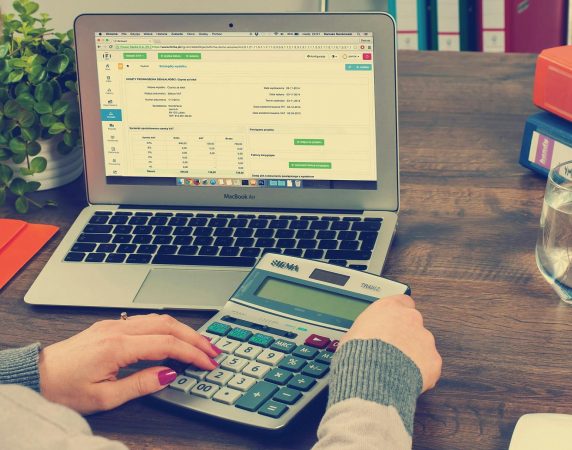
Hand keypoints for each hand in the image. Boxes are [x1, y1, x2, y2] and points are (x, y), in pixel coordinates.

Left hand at [38, 314, 220, 413]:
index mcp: (118, 347)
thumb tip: (169, 374)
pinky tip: (174, 337)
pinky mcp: (110, 326)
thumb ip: (141, 384)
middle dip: (195, 337)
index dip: (192, 353)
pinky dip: (167, 327)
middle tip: (213, 350)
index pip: (167, 344)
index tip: (208, 363)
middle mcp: (118, 329)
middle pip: (168, 325)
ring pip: (158, 318)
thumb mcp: (104, 398)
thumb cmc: (63, 389)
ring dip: (183, 329)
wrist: (36, 376)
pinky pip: (146, 320)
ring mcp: (114, 324)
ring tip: (200, 343)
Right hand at [340, 294, 441, 391]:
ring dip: (413, 354)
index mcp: (389, 308)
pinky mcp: (433, 359)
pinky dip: (421, 372)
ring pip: (423, 345)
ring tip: (397, 369)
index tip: (394, 322)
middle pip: (413, 324)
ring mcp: (425, 338)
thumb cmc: (358, 354)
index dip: (398, 314)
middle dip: (406, 336)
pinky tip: (406, 378)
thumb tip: (362, 338)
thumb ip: (366, 331)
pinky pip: (429, 365)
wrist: (371, 376)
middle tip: (392, 350)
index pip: (402, 301)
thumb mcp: (351, 334)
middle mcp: (410, 318)